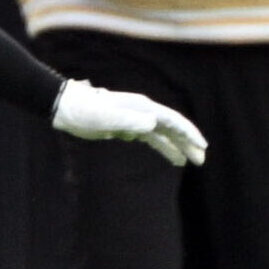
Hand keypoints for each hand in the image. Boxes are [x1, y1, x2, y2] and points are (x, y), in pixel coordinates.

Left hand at [51, 79, 207, 165]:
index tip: (201, 146)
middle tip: (201, 160)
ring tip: (192, 162)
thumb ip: (128, 120)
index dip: (188, 133)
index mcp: (141, 107)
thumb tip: (153, 123)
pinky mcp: (128, 127)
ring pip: (164, 134)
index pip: (172, 120)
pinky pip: (152, 138)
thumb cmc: (84, 111)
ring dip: (178, 147)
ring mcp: (136, 119)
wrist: (66, 108)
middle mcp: (143, 111)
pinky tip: (172, 158)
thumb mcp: (105, 117)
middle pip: (172, 128)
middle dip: (188, 142)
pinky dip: (164, 147)